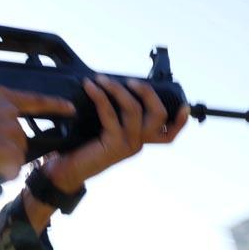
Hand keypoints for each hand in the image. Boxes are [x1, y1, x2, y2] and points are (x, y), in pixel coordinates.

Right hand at [0, 85, 74, 191]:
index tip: (71, 109)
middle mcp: (8, 111)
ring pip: (16, 156)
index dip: (55, 106)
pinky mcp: (9, 151)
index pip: (35, 100)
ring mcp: (10, 130)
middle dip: (5, 151)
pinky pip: (12, 170)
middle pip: (21, 139)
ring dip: (0, 163)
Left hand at [42, 75, 188, 192]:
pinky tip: (91, 87)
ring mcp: (128, 145)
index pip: (169, 135)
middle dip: (147, 92)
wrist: (64, 170)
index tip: (184, 106)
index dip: (180, 121)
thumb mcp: (103, 128)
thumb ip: (116, 115)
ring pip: (134, 109)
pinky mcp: (113, 144)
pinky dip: (100, 96)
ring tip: (101, 79)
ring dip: (117, 89)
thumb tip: (115, 86)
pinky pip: (110, 113)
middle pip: (158, 115)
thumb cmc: (81, 147)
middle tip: (129, 80)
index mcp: (140, 140)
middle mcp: (138, 143)